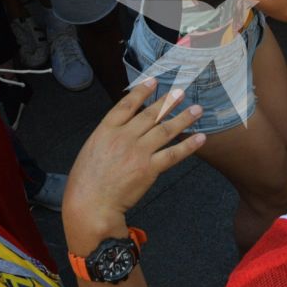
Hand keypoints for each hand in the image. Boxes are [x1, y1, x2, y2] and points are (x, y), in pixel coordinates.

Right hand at [62, 80, 206, 225]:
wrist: (90, 204)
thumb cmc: (86, 181)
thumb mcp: (91, 149)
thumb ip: (109, 136)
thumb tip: (125, 127)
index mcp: (105, 130)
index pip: (126, 104)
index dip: (142, 91)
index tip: (154, 81)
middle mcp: (123, 137)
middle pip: (150, 114)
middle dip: (168, 102)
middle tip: (181, 92)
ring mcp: (137, 152)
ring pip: (165, 130)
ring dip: (183, 118)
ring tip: (196, 110)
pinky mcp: (149, 169)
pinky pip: (173, 154)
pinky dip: (188, 145)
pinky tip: (200, 138)